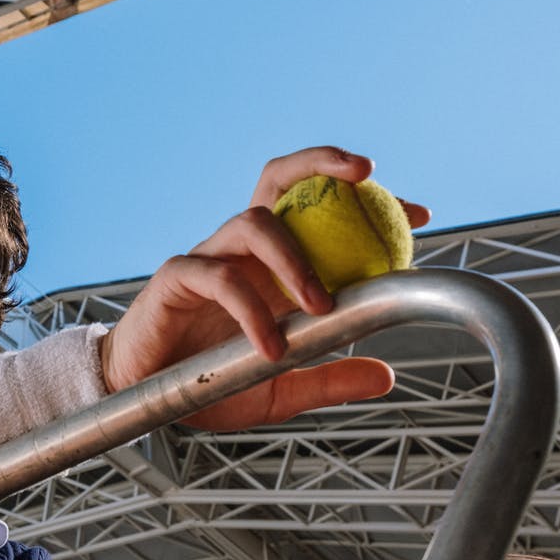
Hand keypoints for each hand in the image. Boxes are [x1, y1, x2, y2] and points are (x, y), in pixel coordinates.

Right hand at [99, 147, 429, 429]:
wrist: (143, 395)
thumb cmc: (208, 381)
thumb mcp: (280, 387)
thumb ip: (327, 377)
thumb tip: (385, 375)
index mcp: (269, 262)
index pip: (317, 208)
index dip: (365, 201)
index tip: (417, 213)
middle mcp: (240, 248)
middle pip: (279, 180)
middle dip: (323, 164)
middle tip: (368, 176)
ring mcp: (207, 257)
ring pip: (253, 223)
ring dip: (295, 258)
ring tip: (320, 304)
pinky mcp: (176, 278)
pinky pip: (218, 279)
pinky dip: (250, 311)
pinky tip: (270, 347)